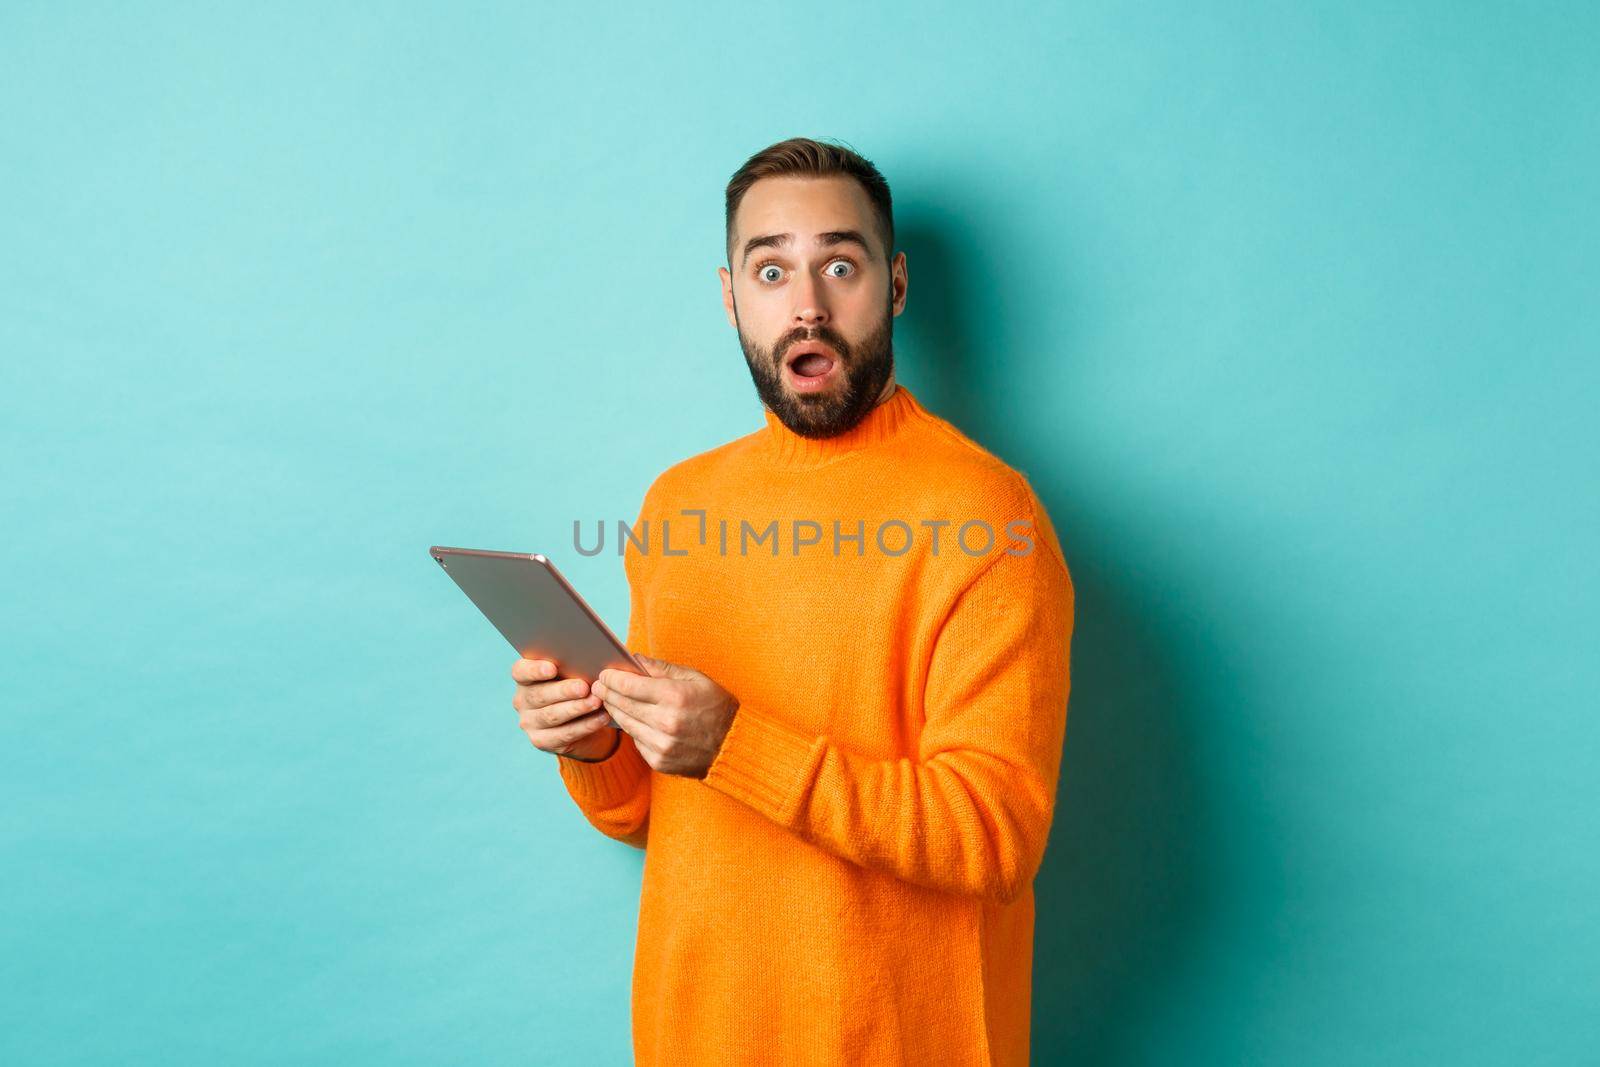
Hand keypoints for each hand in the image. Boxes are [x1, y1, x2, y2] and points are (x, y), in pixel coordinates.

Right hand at [510, 658, 616, 760]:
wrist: (581, 721)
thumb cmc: (578, 687)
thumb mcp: (574, 673)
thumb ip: (576, 664)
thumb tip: (594, 656)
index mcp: (525, 678)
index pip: (520, 671)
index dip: (534, 670)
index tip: (552, 668)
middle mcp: (522, 700)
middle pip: (539, 694)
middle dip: (564, 691)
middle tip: (584, 687)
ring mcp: (530, 722)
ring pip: (552, 715)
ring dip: (577, 708)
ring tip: (596, 701)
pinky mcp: (542, 741)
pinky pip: (565, 733)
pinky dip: (586, 725)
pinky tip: (602, 717)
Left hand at [593, 654, 738, 777]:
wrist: (733, 746)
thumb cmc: (716, 706)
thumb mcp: (695, 678)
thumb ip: (662, 669)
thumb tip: (634, 659)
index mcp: (675, 697)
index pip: (630, 686)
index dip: (612, 679)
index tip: (604, 674)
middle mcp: (666, 722)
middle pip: (622, 705)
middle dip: (607, 693)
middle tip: (598, 686)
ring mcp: (662, 745)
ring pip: (625, 724)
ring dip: (614, 711)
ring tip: (609, 700)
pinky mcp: (659, 761)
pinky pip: (635, 741)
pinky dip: (631, 729)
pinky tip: (630, 719)